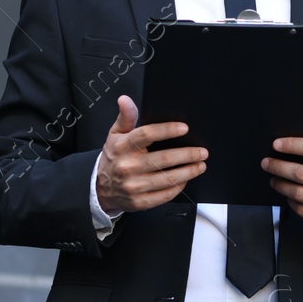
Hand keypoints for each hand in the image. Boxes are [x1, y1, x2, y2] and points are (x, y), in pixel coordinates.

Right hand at [95, 95, 206, 212]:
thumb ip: (126, 117)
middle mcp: (128, 166)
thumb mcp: (115, 134)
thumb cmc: (114, 157)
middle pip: (164, 158)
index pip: (147, 134)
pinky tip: (186, 180)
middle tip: (202, 151)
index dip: (167, 130)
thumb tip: (125, 100)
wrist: (100, 186)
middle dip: (188, 154)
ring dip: (189, 171)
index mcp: (123, 146)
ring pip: (168, 178)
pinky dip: (178, 187)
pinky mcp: (139, 201)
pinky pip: (164, 195)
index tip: (184, 128)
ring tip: (200, 165)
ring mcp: (134, 186)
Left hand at [262, 134, 302, 225]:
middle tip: (267, 163)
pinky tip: (287, 193)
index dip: (292, 145)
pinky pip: (300, 208)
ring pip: (297, 192)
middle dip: (279, 166)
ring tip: (274, 179)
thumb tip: (299, 131)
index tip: (277, 145)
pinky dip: (289, 200)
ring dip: (280, 184)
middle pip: (300, 172)